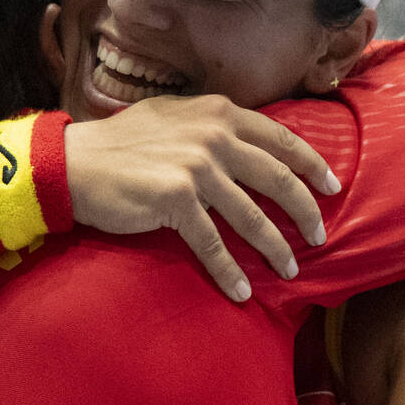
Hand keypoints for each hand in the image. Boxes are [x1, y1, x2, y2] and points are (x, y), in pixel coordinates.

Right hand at [64, 94, 340, 300]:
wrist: (73, 163)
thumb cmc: (118, 144)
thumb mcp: (171, 117)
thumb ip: (209, 125)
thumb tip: (242, 141)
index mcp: (217, 112)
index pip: (280, 138)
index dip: (312, 164)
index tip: (332, 185)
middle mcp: (212, 136)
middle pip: (277, 178)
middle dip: (304, 211)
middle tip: (319, 236)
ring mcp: (196, 167)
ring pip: (252, 216)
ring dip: (275, 248)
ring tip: (290, 270)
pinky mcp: (176, 199)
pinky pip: (213, 243)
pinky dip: (230, 271)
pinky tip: (240, 291)